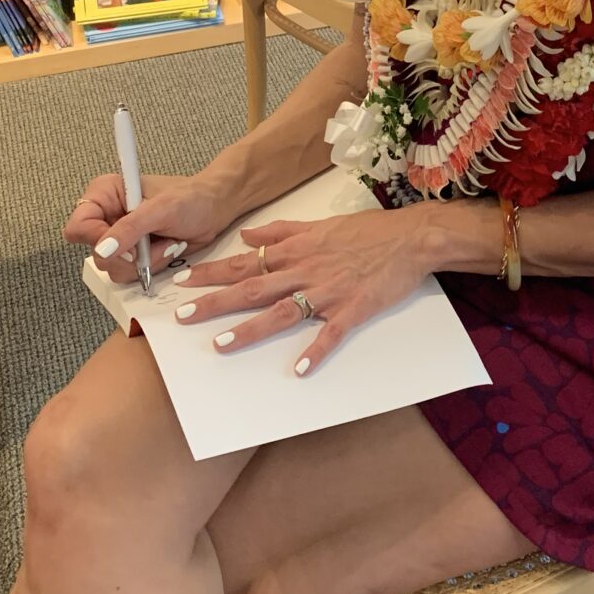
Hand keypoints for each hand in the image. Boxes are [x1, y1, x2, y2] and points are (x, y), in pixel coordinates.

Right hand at [65, 172, 233, 283]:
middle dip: (130, 254)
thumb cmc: (192, 197)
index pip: (79, 226)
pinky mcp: (134, 255)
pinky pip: (131, 274)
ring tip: (168, 242)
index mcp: (105, 194)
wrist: (216, 207)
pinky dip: (151, 267)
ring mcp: (120, 239)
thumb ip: (130, 228)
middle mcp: (107, 217)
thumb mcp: (162, 209)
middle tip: (154, 241)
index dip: (97, 240)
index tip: (126, 242)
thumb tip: (102, 250)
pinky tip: (168, 249)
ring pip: (114, 268)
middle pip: (96, 254)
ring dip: (145, 261)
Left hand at [173, 206, 436, 374]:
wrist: (411, 237)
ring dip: (249, 329)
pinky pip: (331, 333)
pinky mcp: (353, 309)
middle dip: (214, 302)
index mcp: (296, 250)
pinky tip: (300, 369)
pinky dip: (316, 350)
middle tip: (183, 316)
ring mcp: (328, 291)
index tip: (183, 280)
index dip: (212, 272)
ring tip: (220, 345)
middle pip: (252, 288)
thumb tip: (247, 236)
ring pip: (281, 312)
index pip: (245, 262)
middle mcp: (305, 270)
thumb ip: (281, 230)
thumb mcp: (320, 223)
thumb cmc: (368, 230)